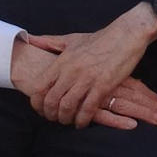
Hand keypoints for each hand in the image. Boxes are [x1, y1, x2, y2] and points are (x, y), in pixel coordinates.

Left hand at [11, 35, 156, 129]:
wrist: (127, 34)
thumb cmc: (100, 38)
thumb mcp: (72, 39)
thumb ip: (50, 42)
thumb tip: (30, 39)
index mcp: (62, 61)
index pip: (39, 87)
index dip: (37, 103)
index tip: (41, 109)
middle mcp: (71, 71)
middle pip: (51, 100)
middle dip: (50, 114)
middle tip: (55, 118)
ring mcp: (87, 78)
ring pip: (68, 106)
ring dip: (66, 118)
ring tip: (69, 121)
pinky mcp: (103, 85)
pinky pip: (88, 108)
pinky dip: (83, 119)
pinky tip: (83, 122)